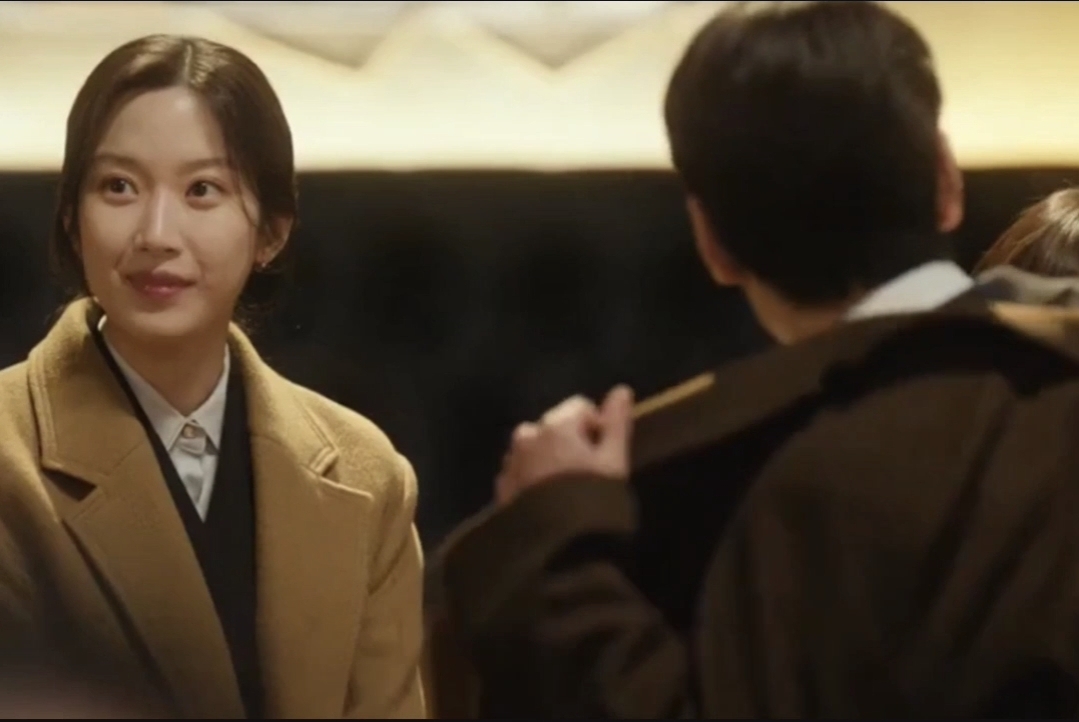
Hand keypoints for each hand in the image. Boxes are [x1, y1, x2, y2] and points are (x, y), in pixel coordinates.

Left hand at [495, 385, 634, 504]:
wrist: (554, 546)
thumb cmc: (591, 499)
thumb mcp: (614, 462)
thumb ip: (617, 423)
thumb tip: (622, 390)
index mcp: (556, 425)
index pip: (580, 407)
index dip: (597, 428)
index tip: (605, 456)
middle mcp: (527, 435)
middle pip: (554, 426)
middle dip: (570, 443)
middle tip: (586, 476)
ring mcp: (510, 462)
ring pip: (535, 448)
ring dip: (548, 459)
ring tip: (564, 491)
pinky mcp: (501, 488)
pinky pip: (521, 471)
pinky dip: (532, 478)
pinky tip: (545, 503)